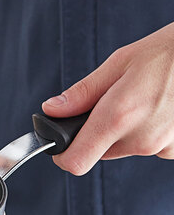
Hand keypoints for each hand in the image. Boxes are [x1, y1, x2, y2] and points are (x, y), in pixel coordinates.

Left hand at [42, 21, 173, 174]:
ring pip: (125, 148)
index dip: (63, 155)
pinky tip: (160, 108)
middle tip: (112, 103)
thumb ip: (82, 93)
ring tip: (143, 99)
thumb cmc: (170, 53)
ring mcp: (161, 147)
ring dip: (124, 131)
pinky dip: (148, 132)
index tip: (60, 144)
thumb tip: (52, 110)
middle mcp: (140, 139)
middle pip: (98, 152)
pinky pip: (149, 147)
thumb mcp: (119, 63)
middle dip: (96, 133)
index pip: (76, 161)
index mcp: (118, 117)